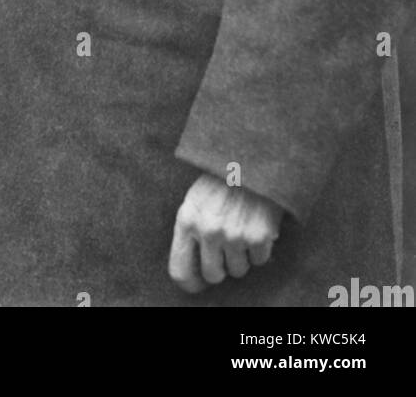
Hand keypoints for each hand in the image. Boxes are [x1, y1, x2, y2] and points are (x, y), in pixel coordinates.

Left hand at [168, 173, 282, 293]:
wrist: (253, 158)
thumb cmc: (221, 179)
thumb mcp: (195, 199)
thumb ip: (191, 230)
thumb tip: (194, 267)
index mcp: (187, 220)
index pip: (180, 270)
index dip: (191, 283)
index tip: (199, 282)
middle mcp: (208, 231)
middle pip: (213, 276)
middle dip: (221, 267)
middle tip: (227, 249)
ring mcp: (234, 235)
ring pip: (238, 271)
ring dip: (242, 256)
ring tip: (242, 230)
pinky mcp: (258, 237)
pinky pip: (259, 261)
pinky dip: (260, 249)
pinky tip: (257, 226)